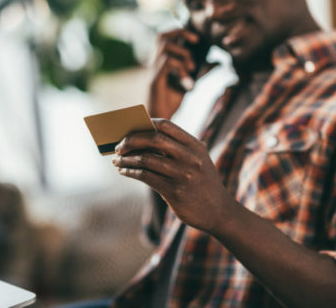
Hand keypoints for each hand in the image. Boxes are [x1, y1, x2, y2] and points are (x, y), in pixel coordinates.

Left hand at [112, 119, 230, 231]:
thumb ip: (176, 149)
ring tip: (117, 161)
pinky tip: (123, 171)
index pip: (166, 125)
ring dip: (126, 159)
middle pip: (152, 139)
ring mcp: (182, 174)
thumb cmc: (201, 183)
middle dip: (131, 140)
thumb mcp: (198, 160)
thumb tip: (138, 139)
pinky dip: (130, 171)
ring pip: (145, 159)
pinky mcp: (174, 192)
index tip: (131, 128)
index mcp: (195, 146)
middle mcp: (190, 157)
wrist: (218, 211)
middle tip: (118, 146)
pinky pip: (145, 176)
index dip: (145, 123)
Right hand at [147, 29, 198, 119]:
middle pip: (161, 36)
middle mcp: (156, 63)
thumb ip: (202, 72)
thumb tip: (219, 61)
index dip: (180, 31)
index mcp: (162, 61)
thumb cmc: (170, 103)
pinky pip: (167, 63)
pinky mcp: (154, 80)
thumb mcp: (190, 84)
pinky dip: (180, 70)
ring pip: (165, 47)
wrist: (159, 122)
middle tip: (196, 41)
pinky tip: (187, 83)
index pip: (167, 36)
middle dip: (180, 32)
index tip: (197, 39)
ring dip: (183, 54)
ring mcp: (153, 71)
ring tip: (191, 68)